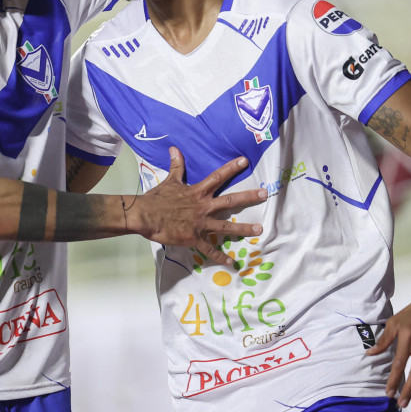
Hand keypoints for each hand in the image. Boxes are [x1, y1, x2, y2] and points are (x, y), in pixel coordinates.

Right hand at [137, 147, 264, 264]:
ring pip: (226, 227)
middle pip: (230, 201)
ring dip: (243, 228)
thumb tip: (174, 148)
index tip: (245, 161)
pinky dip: (220, 257)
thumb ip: (176, 166)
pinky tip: (231, 263)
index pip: (218, 177)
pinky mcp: (194, 238)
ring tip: (259, 229)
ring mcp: (200, 223)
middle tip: (265, 194)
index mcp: (197, 192)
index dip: (231, 168)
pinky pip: (209, 249)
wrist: (146, 215)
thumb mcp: (169, 181)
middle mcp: (203, 207)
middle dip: (249, 197)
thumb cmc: (157, 198)